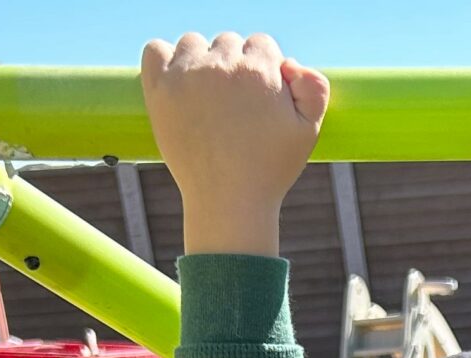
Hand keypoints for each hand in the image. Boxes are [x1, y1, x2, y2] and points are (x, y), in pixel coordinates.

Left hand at [141, 31, 328, 256]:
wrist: (229, 202)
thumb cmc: (270, 169)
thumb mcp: (308, 130)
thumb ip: (315, 87)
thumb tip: (288, 63)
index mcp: (259, 71)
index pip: (261, 44)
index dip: (264, 69)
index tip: (259, 96)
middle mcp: (221, 66)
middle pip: (228, 42)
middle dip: (233, 66)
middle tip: (234, 105)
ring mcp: (186, 75)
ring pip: (193, 43)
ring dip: (200, 60)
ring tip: (206, 97)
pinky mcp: (159, 90)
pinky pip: (155, 50)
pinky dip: (164, 59)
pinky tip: (177, 82)